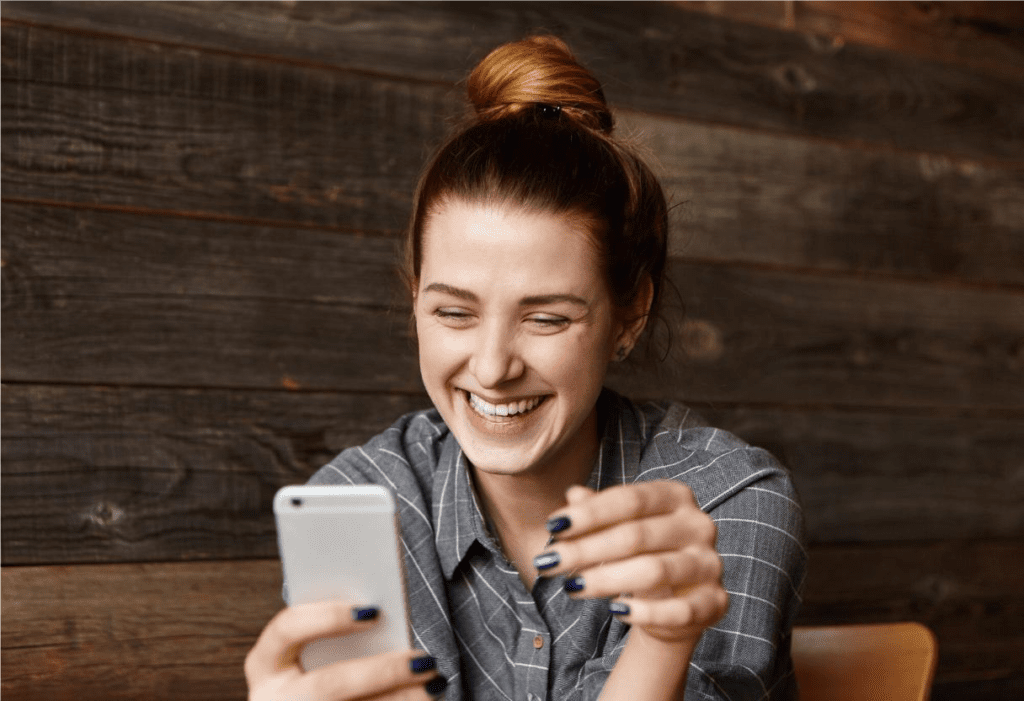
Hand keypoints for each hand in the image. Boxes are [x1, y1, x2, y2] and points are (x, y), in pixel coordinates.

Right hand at [245, 601, 446, 700]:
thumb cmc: (318, 672)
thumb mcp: (313, 653)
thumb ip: (339, 634)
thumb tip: (384, 614)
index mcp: (266, 664)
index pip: (287, 628)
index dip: (327, 617)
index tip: (374, 611)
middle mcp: (271, 699)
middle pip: (328, 685)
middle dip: (382, 672)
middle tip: (424, 661)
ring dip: (400, 699)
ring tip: (435, 684)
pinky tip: (424, 700)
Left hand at [536, 482, 727, 643]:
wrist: (675, 600)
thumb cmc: (641, 553)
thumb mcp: (618, 528)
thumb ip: (598, 512)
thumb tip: (572, 494)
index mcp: (676, 496)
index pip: (629, 500)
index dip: (589, 513)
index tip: (553, 527)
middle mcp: (698, 525)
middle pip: (636, 535)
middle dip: (586, 549)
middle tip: (548, 562)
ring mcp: (710, 564)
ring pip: (653, 571)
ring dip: (605, 579)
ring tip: (571, 587)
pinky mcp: (715, 602)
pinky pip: (678, 610)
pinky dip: (644, 613)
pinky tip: (615, 611)